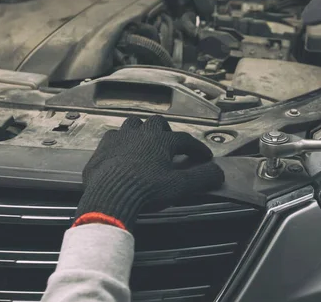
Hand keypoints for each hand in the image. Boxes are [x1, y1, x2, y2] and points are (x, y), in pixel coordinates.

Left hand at [74, 115, 224, 231]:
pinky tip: (121, 150)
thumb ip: (202, 178)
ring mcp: (119, 139)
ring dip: (142, 130)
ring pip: (133, 124)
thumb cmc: (143, 190)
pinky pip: (113, 137)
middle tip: (172, 144)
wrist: (109, 197)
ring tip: (146, 141)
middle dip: (167, 132)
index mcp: (161, 140)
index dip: (197, 148)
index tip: (203, 156)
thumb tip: (217, 172)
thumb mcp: (180, 186)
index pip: (185, 140)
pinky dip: (120, 142)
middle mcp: (140, 134)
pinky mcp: (102, 149)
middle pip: (158, 124)